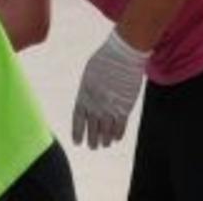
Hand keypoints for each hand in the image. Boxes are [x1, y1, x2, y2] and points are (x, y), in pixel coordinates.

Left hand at [72, 29, 149, 148]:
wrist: (123, 54)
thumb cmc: (105, 60)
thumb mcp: (90, 74)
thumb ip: (88, 89)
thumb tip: (87, 98)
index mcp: (84, 93)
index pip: (78, 117)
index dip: (78, 130)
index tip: (77, 141)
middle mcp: (96, 102)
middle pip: (92, 126)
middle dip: (92, 138)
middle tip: (92, 147)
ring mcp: (110, 105)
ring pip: (106, 129)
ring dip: (104, 139)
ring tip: (102, 146)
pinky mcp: (125, 106)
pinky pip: (120, 125)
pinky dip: (118, 133)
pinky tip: (115, 139)